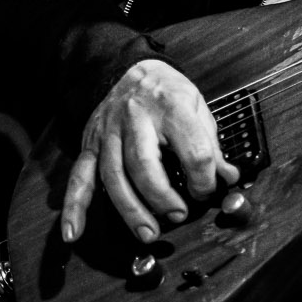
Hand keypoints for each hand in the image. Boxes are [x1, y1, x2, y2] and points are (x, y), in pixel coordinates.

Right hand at [62, 59, 238, 244]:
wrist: (127, 69)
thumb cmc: (168, 92)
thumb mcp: (198, 108)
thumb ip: (212, 144)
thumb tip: (228, 177)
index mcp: (171, 107)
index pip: (192, 149)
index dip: (204, 177)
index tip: (207, 190)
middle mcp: (135, 119)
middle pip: (144, 164)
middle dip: (162, 197)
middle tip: (178, 215)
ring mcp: (108, 133)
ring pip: (113, 176)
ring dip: (131, 210)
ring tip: (149, 233)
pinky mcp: (90, 145)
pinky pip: (79, 178)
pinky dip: (74, 207)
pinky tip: (73, 232)